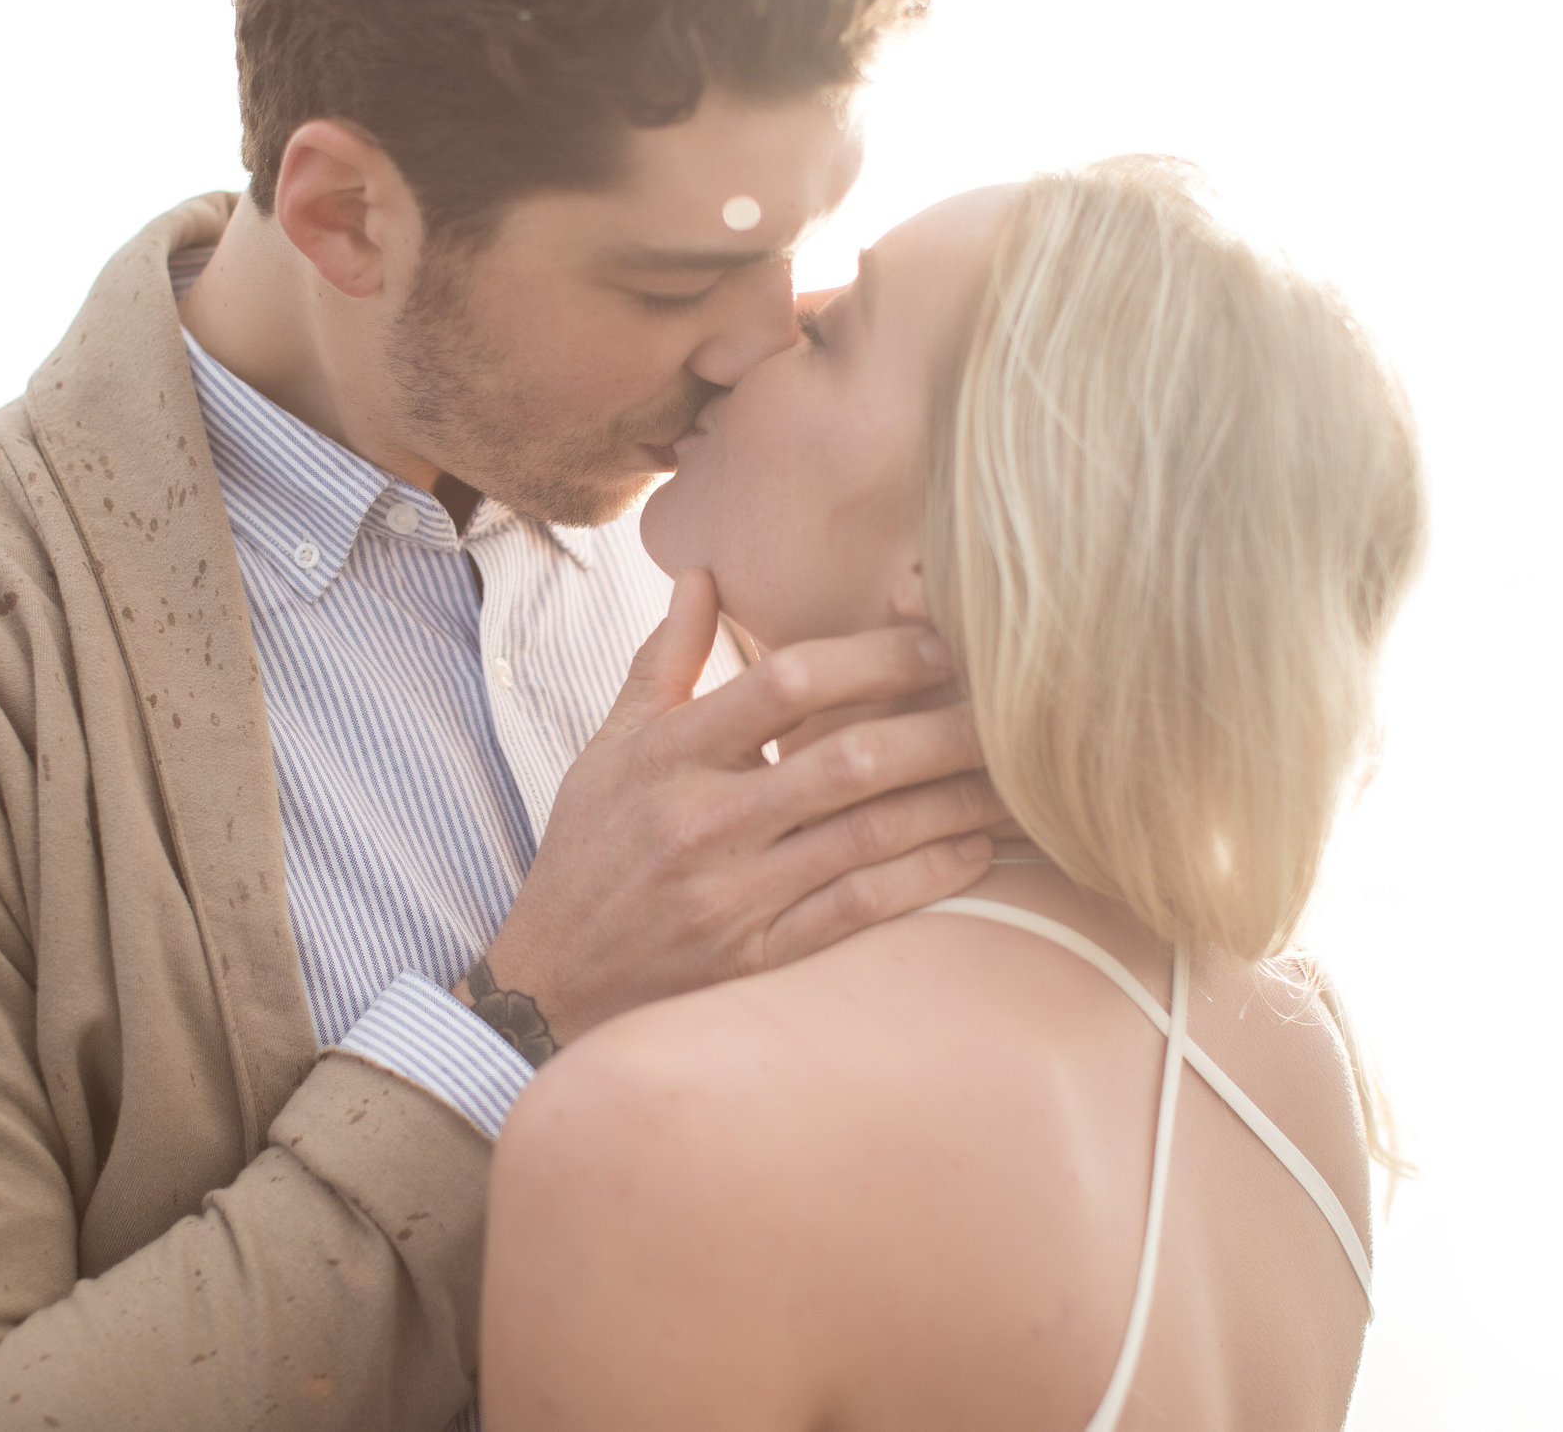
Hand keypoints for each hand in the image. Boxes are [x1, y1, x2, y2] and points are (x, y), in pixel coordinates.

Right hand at [463, 569, 1001, 1051]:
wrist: (548, 986)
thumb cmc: (589, 852)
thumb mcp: (609, 747)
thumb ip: (663, 660)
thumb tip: (701, 575)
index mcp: (669, 755)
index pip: (784, 683)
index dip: (872, 656)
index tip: (938, 641)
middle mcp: (702, 822)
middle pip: (844, 759)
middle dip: (938, 728)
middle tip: (1008, 707)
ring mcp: (731, 897)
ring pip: (866, 837)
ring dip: (951, 803)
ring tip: (1014, 777)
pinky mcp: (754, 961)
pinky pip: (855, 913)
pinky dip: (922, 881)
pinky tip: (974, 853)